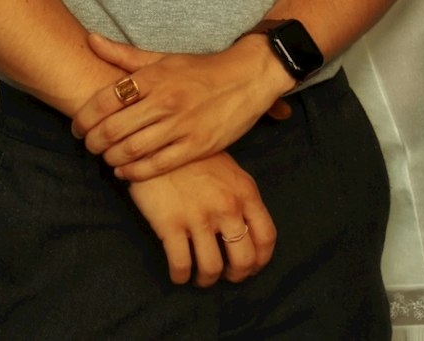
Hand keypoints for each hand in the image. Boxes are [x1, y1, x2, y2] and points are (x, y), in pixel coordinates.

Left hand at [71, 33, 290, 179]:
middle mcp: (166, 101)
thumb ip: (124, 55)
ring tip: (105, 157)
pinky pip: (156, 166)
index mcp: (155, 77)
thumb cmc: (201, 69)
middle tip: (87, 145)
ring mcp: (182, 125)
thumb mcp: (163, 57)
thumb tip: (90, 39)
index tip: (77, 126)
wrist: (248, 77)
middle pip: (113, 129)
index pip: (105, 99)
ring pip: (131, 150)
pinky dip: (133, 172)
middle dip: (92, 141)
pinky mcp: (197, 146)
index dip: (84, 117)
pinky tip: (124, 171)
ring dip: (110, 158)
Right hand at [128, 151, 276, 285]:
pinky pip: (181, 265)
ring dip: (206, 279)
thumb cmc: (194, 158)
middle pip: (243, 260)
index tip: (250, 267)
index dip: (260, 260)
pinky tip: (179, 273)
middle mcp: (227, 206)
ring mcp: (199, 216)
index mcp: (245, 191)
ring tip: (199, 275)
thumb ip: (241, 198)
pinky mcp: (170, 224)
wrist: (157, 143)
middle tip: (224, 274)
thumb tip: (247, 231)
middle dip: (235, 276)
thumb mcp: (229, 170)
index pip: (267, 237)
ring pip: (212, 269)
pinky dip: (181, 277)